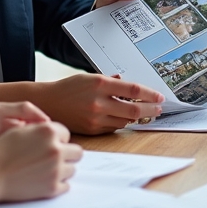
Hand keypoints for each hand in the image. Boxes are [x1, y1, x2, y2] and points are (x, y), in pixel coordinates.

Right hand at [0, 74, 164, 133]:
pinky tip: (126, 118)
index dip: (149, 94)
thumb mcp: (88, 77)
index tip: (159, 96)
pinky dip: (122, 122)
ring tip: (144, 112)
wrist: (47, 103)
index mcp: (99, 84)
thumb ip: (110, 81)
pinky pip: (114, 128)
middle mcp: (98, 102)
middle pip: (133, 109)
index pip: (132, 90)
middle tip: (158, 108)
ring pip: (125, 120)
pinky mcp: (92, 130)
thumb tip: (128, 83)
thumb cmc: (68, 88)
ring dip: (137, 117)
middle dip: (150, 109)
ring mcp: (95, 118)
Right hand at [0, 121, 81, 207]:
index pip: (66, 134)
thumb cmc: (2, 150)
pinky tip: (44, 180)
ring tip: (45, 170)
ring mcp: (56, 170)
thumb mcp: (22, 130)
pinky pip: (66, 185)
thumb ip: (42, 129)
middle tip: (52, 158)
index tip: (48, 145)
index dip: (57, 140)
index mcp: (49, 132)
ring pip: (72, 169)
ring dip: (62, 169)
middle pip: (77, 152)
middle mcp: (56, 149)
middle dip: (66, 154)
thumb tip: (58, 135)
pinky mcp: (52, 188)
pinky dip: (58, 183)